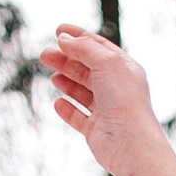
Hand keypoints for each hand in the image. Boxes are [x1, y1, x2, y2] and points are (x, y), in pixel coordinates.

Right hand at [38, 24, 175, 175]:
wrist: (130, 144)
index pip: (99, 47)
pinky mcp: (97, 131)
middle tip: (44, 54)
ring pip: (82, 92)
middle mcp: (117, 89)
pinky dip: (68, 109)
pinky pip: (79, 117)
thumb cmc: (124, 101)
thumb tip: (64, 39)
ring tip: (53, 75)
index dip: (78, 37)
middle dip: (66, 59)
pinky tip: (58, 103)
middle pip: (87, 69)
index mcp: (124, 69)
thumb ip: (84, 47)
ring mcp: (107, 110)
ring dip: (66, 81)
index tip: (58, 30)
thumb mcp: (106, 62)